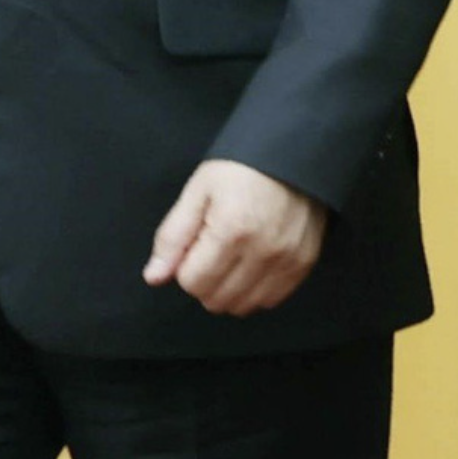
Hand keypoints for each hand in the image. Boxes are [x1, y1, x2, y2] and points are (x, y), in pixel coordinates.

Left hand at [143, 158, 326, 315]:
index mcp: (231, 230)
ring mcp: (287, 261)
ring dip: (228, 289)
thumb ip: (173, 236)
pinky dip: (255, 290)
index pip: (192, 282)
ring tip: (233, 256)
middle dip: (204, 280)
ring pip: (242, 306)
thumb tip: (154, 277)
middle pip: (216, 299)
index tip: (195, 243)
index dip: (185, 265)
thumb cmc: (241, 168)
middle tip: (212, 249)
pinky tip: (252, 264)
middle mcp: (263, 252)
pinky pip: (270, 301)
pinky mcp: (303, 265)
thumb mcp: (198, 191)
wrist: (293, 152)